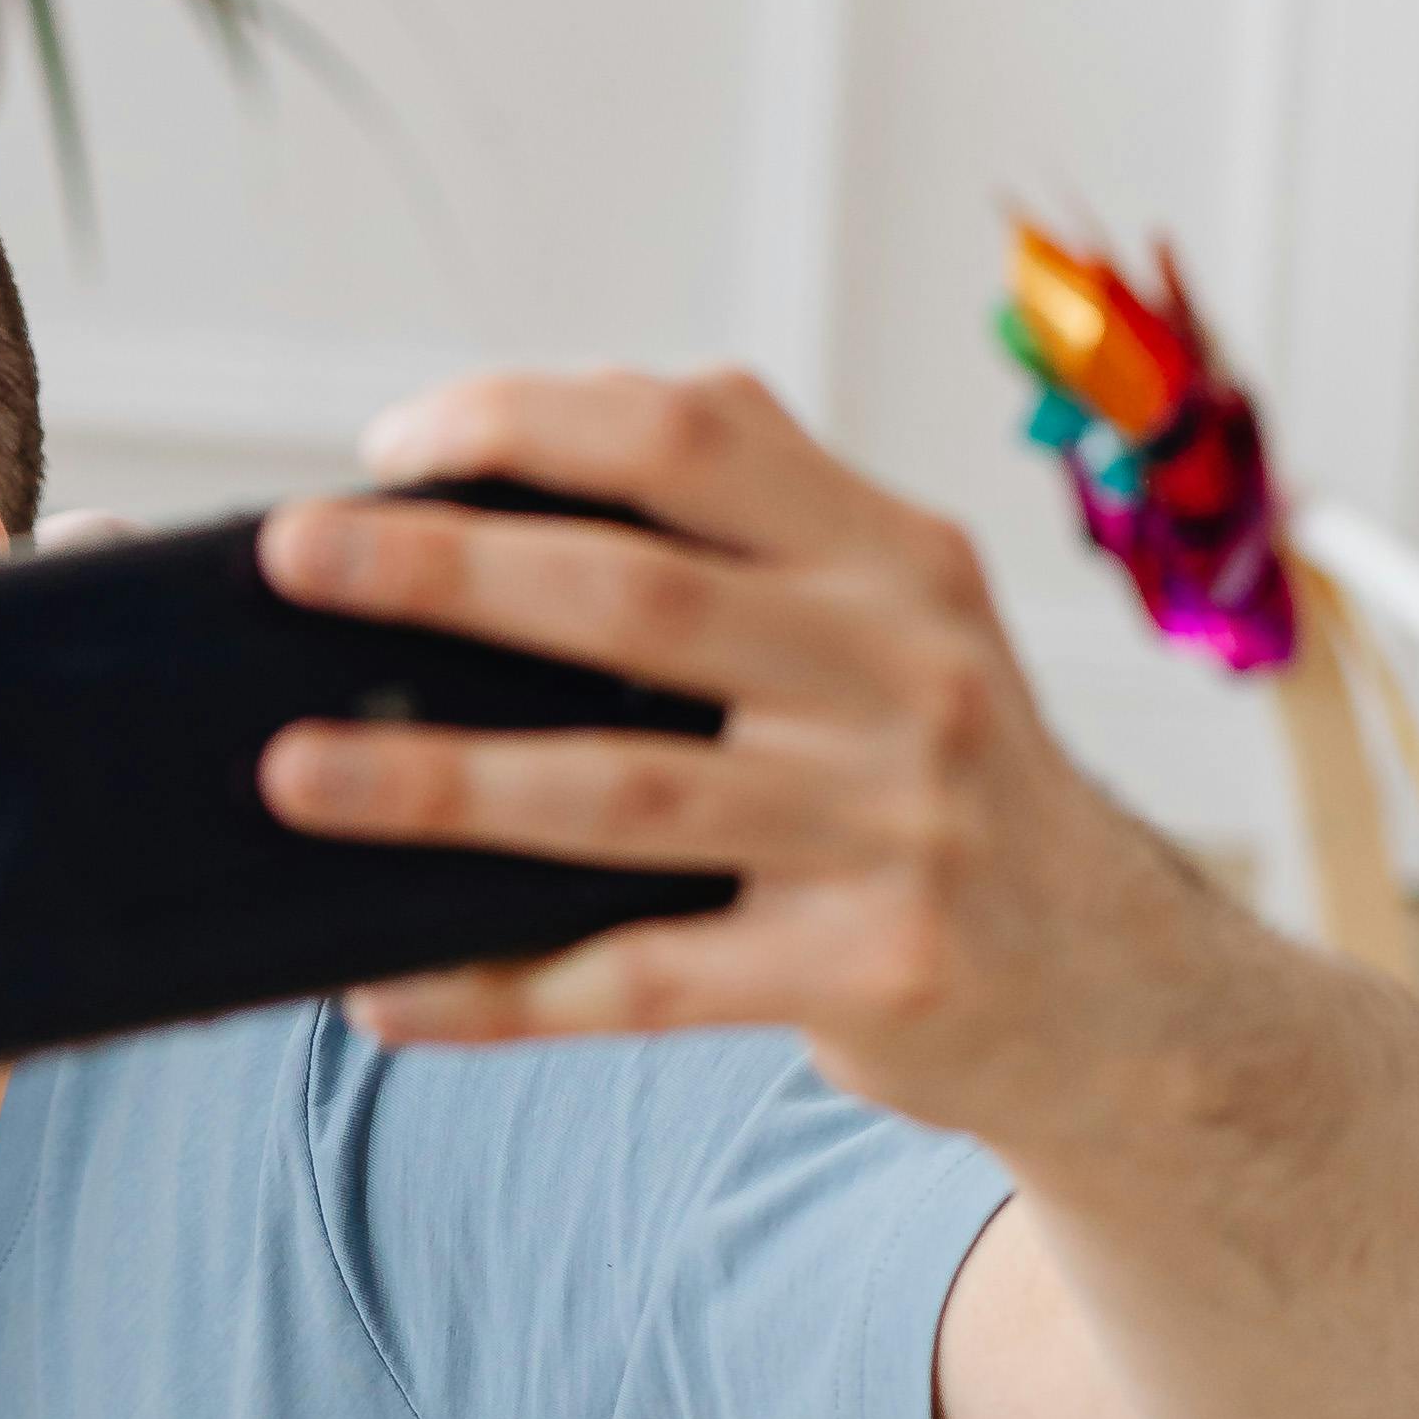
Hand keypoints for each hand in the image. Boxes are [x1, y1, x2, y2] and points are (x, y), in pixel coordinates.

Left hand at [254, 365, 1187, 1141]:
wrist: (1127, 997)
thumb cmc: (943, 786)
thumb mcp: (897, 629)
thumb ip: (745, 545)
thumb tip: (487, 492)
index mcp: (895, 554)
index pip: (695, 430)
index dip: (529, 421)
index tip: (393, 447)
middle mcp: (907, 671)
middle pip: (636, 599)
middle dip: (443, 571)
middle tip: (292, 559)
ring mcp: (895, 825)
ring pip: (621, 794)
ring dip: (437, 782)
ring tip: (291, 774)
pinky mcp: (873, 970)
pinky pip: (643, 980)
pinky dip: (500, 989)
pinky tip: (384, 991)